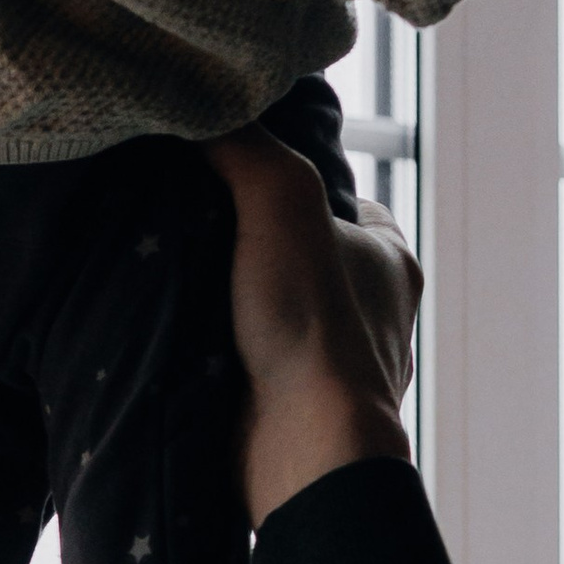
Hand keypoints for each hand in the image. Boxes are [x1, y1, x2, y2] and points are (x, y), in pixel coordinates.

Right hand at [206, 129, 418, 522]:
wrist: (301, 451)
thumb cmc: (311, 326)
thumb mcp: (281, 199)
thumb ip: (244, 147)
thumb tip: (199, 112)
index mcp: (390, 260)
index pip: (342, 202)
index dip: (289, 186)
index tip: (232, 185)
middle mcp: (373, 313)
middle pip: (301, 258)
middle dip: (251, 250)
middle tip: (189, 231)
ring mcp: (332, 367)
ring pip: (276, 316)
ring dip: (231, 308)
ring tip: (174, 288)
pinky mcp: (292, 412)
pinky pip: (252, 367)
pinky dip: (221, 357)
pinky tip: (181, 343)